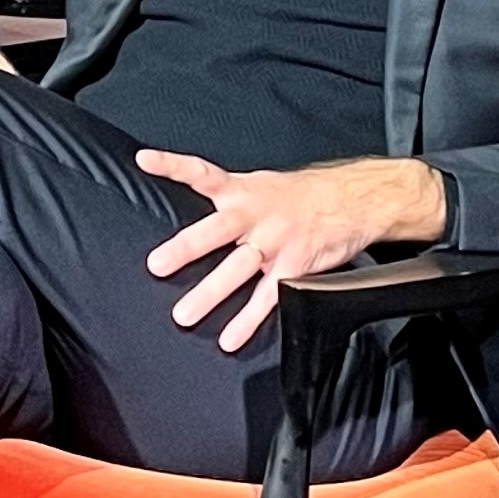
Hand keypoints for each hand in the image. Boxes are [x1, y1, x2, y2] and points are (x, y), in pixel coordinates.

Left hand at [137, 151, 446, 351]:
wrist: (354, 199)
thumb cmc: (301, 196)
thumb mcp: (262, 186)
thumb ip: (230, 200)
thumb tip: (195, 222)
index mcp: (244, 191)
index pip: (203, 172)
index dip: (174, 165)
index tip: (144, 160)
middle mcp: (256, 214)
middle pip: (217, 229)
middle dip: (187, 247)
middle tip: (157, 264)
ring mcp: (276, 241)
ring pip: (239, 268)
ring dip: (211, 292)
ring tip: (185, 315)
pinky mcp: (295, 266)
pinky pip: (269, 297)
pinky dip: (248, 319)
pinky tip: (231, 337)